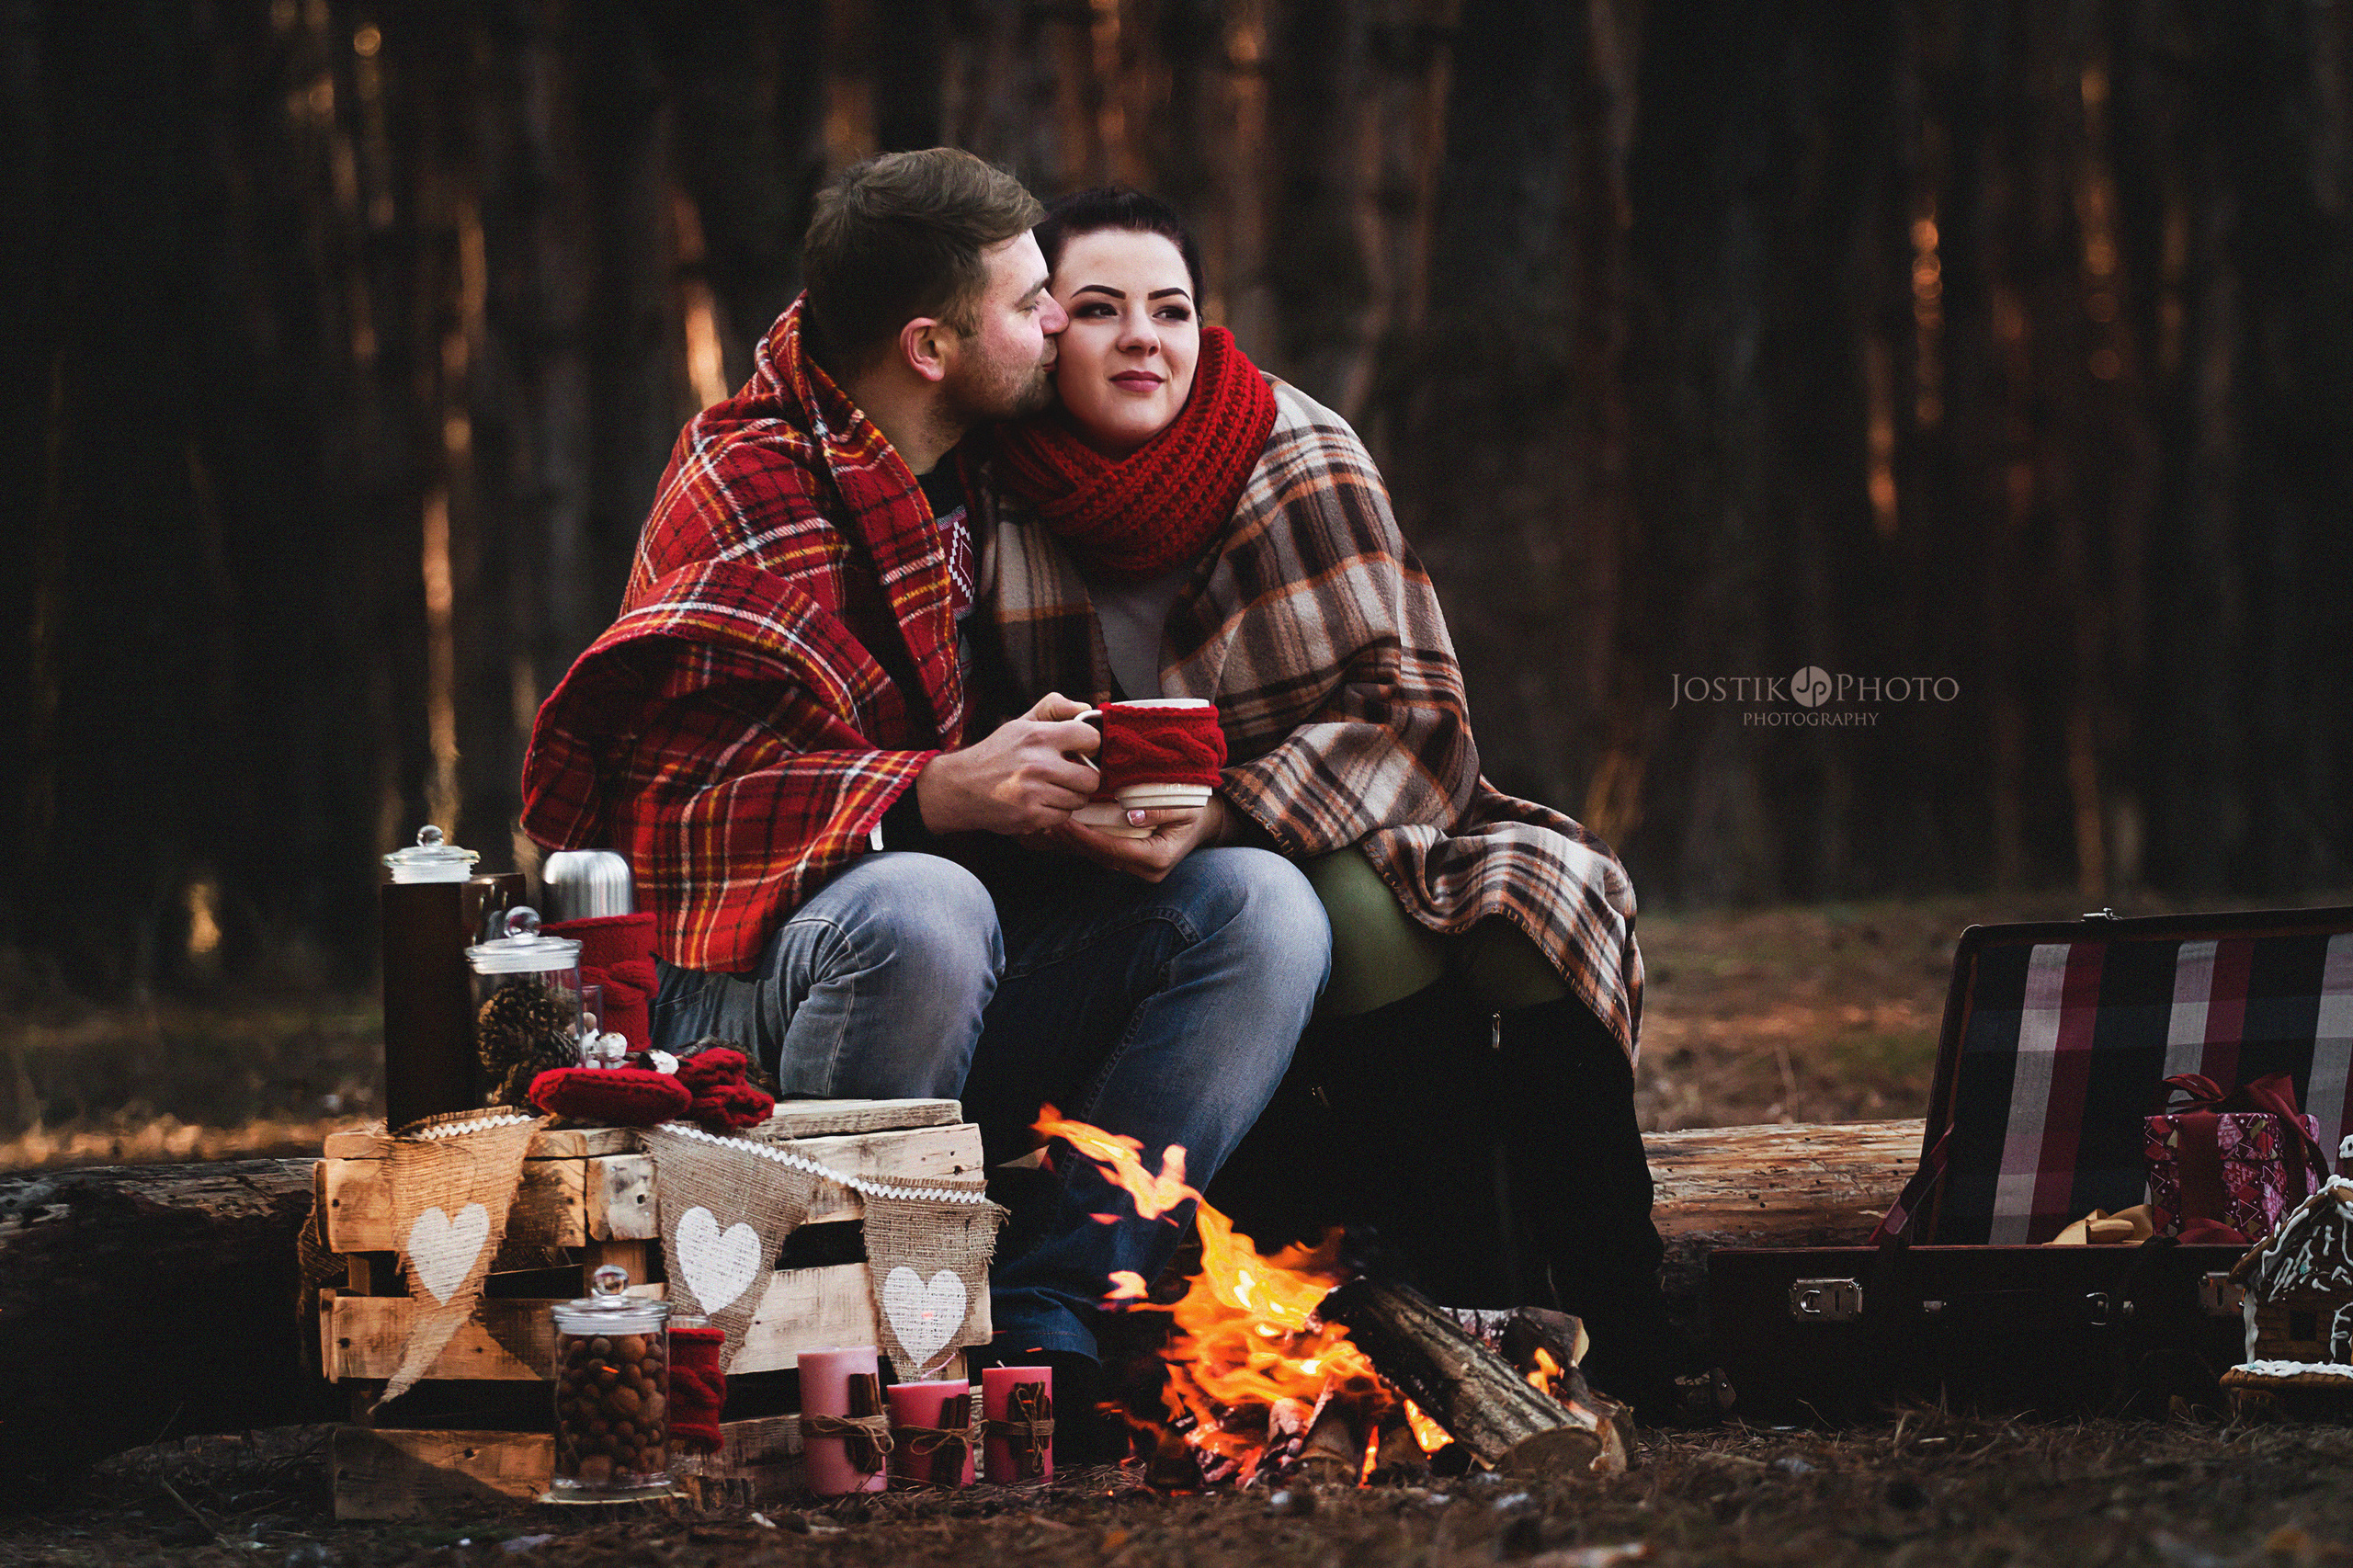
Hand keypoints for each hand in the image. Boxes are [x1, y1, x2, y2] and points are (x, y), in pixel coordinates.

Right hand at [915, 692, 1101, 835]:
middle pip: (1092, 778)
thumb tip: (1086, 709)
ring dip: (1069, 796)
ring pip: (1080, 800)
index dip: (1090, 746)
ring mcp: (1035, 792)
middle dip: (1083, 778)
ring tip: (1050, 789)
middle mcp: (1038, 763)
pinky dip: (1055, 812)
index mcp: (1039, 736)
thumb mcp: (1021, 723)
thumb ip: (1054, 708)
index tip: (1081, 751)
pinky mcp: (1031, 817)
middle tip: (1069, 776)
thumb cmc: (995, 754)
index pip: (1090, 738)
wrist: (960, 787)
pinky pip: (1064, 816)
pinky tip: (1040, 803)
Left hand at [1052, 795, 1229, 882]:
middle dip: (1072, 840)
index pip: (1112, 849)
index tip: (1064, 821)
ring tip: (1047, 825)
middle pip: (1099, 856)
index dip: (1086, 837)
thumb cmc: (1196, 810)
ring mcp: (1137, 869)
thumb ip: (1160, 812)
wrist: (1206, 822)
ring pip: (1097, 856)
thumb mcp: (1185, 807)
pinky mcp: (1130, 862)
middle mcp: (1145, 870)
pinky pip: (1102, 853)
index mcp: (1157, 858)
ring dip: (1072, 842)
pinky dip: (1082, 841)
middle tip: (1046, 821)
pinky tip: (1063, 829)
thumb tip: (1131, 816)